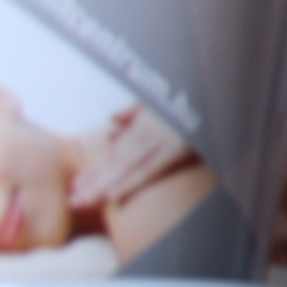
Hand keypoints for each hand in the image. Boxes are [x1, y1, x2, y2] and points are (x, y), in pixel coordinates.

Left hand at [70, 107, 197, 208]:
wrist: (214, 85)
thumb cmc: (189, 98)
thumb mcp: (163, 98)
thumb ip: (137, 109)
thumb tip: (113, 118)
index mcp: (148, 121)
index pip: (116, 150)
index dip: (96, 169)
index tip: (77, 184)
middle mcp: (151, 131)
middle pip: (116, 162)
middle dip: (93, 183)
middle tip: (72, 201)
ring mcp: (164, 139)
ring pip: (127, 166)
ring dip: (103, 185)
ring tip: (83, 201)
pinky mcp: (180, 147)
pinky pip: (151, 168)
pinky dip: (131, 181)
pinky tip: (113, 195)